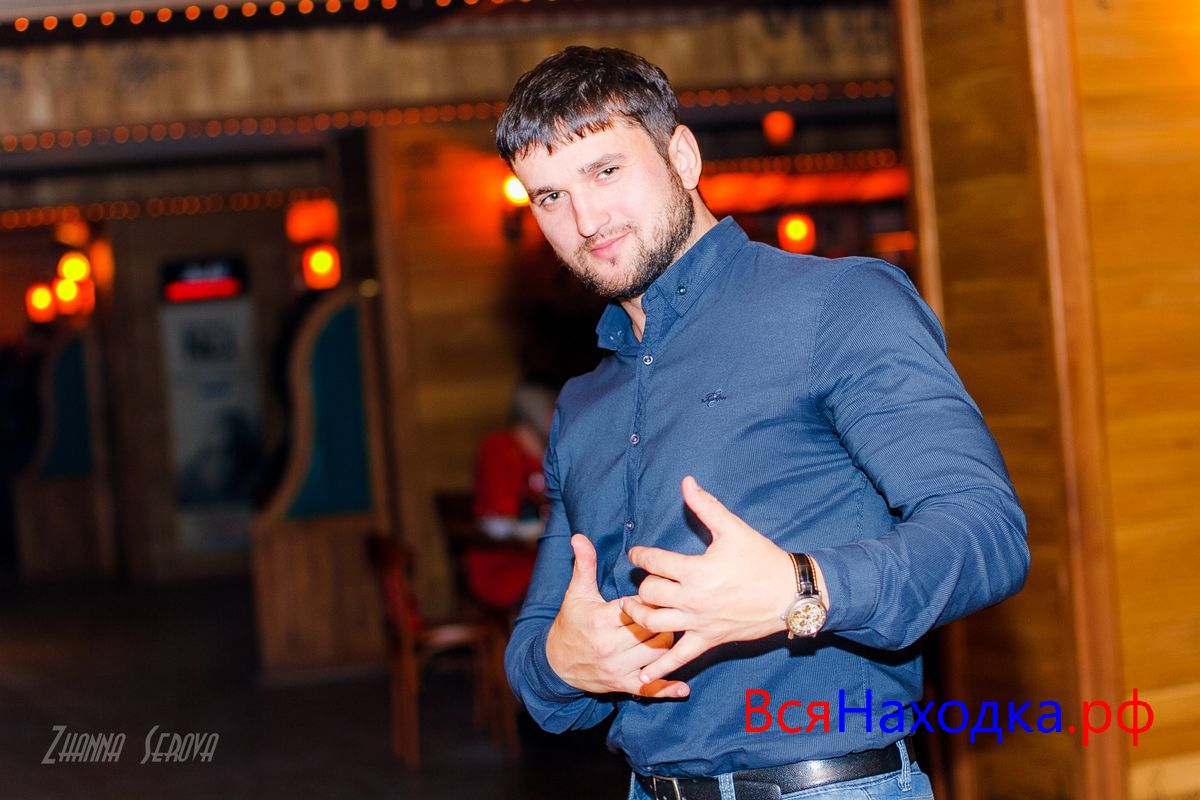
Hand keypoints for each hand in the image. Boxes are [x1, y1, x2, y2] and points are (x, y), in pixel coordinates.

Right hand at [545, 534, 689, 698]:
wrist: (555, 663)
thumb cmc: (570, 623)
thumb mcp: (576, 593)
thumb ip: (583, 564)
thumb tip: (580, 536)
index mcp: (602, 620)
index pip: (638, 606)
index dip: (650, 599)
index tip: (657, 593)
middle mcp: (610, 646)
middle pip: (652, 629)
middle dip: (663, 619)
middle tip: (670, 611)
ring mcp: (617, 668)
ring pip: (656, 654)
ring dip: (666, 643)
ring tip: (668, 630)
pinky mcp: (621, 685)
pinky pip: (647, 688)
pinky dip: (666, 688)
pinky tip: (683, 688)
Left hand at [620, 476, 795, 685]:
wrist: (790, 594)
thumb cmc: (762, 559)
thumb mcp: (733, 529)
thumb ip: (706, 506)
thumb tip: (686, 482)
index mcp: (696, 569)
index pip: (653, 561)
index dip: (640, 554)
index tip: (637, 552)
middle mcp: (693, 599)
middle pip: (648, 593)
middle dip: (640, 585)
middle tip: (641, 580)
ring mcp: (699, 623)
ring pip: (654, 624)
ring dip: (638, 617)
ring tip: (632, 609)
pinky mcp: (709, 640)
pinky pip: (679, 657)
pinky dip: (659, 668)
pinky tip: (642, 676)